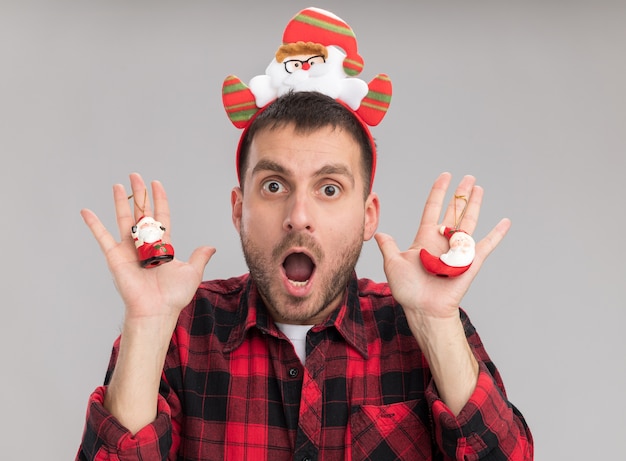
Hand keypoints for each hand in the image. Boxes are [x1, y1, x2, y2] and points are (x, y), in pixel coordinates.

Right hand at [81, 173, 215, 322]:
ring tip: (118, 185)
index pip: (161, 215)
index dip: (159, 199)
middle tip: (136, 176)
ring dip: (121, 202)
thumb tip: (211, 247)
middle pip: (142, 212)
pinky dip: (94, 224)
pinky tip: (86, 211)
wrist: (156, 310)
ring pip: (124, 219)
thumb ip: (200, 257)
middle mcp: (145, 244)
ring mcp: (129, 249)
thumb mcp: (192, 272)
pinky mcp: (115, 256)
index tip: (156, 183)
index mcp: (163, 245)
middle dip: (140, 194)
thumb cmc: (174, 295)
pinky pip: (102, 237)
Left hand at [375, 172, 510, 320]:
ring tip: (479, 188)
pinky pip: (486, 245)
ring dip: (475, 205)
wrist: (423, 309)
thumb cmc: (408, 290)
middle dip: (461, 194)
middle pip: (454, 211)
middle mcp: (442, 241)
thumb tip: (380, 233)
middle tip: (469, 178)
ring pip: (468, 222)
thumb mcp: (393, 264)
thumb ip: (389, 247)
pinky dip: (497, 234)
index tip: (445, 176)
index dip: (439, 192)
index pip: (433, 209)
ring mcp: (457, 250)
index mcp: (425, 238)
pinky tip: (505, 222)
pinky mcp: (470, 262)